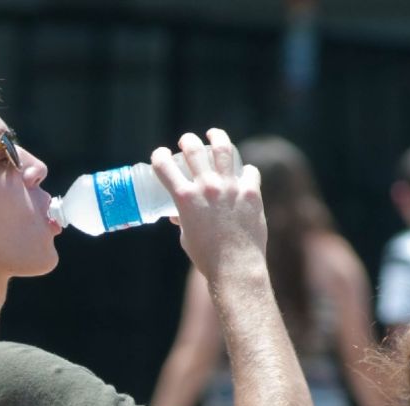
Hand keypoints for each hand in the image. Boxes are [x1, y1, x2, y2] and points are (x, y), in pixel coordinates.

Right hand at [151, 129, 265, 282]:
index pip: (163, 166)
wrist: (235, 267)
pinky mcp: (251, 193)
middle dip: (187, 141)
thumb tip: (179, 215)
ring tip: (214, 134)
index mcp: (184, 197)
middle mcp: (206, 187)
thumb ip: (183, 221)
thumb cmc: (206, 256)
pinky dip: (245, 171)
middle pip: (192, 149)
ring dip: (216, 137)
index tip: (159, 154)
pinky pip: (250, 172)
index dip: (158, 156)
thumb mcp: (186, 237)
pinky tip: (244, 173)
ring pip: (223, 149)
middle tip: (187, 142)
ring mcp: (230, 187)